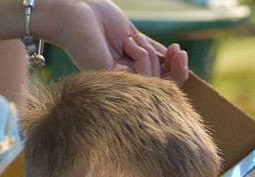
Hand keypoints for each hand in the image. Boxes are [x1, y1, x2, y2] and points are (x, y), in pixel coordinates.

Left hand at [39, 1, 189, 80]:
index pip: (162, 81)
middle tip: (177, 50)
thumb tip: (172, 57)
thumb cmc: (100, 20)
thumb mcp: (134, 35)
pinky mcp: (114, 83)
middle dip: (176, 68)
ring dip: (150, 54)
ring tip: (130, 40)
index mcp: (130, 72)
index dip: (177, 70)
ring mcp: (120, 85)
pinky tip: (127, 44)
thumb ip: (151, 49)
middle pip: (164, 86)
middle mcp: (125, 82)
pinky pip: (143, 76)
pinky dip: (141, 55)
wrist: (76, 12)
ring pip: (155, 80)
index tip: (178, 50)